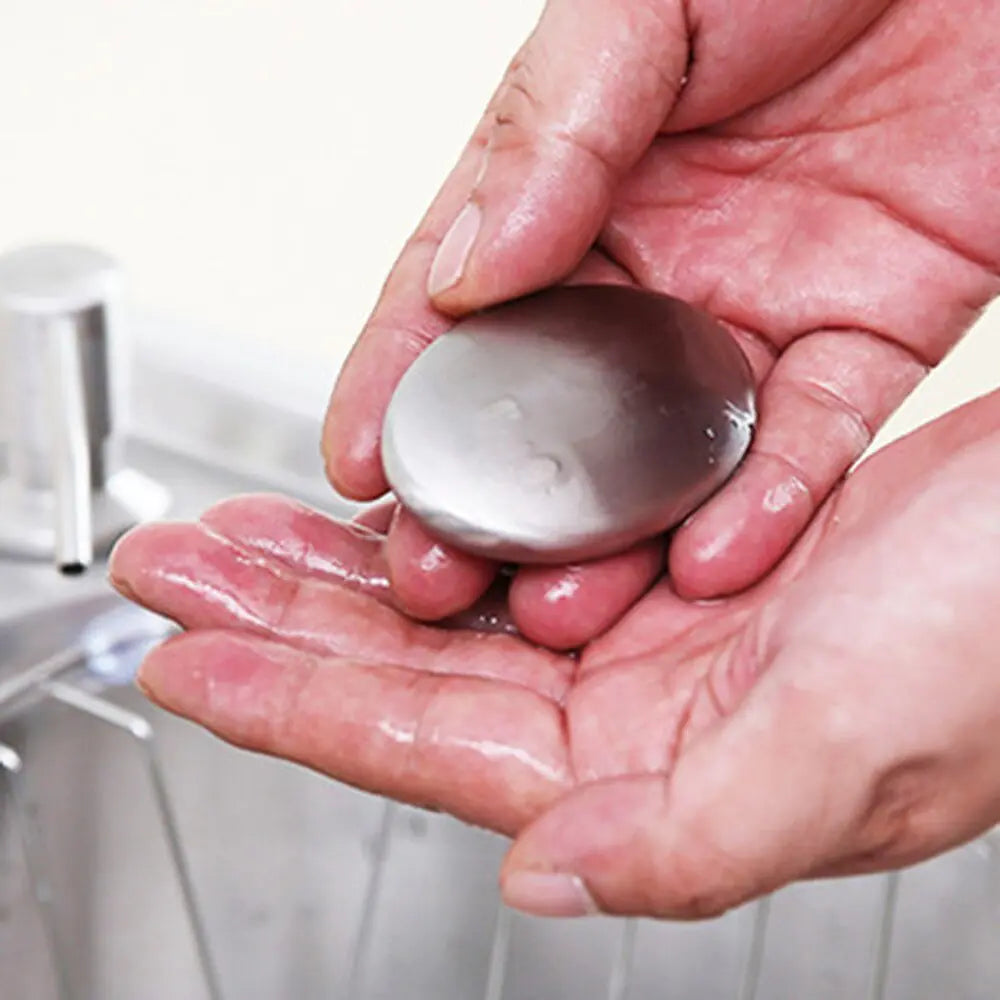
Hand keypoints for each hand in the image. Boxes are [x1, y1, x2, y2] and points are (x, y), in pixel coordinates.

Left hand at [111, 388, 999, 918]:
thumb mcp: (860, 742)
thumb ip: (701, 835)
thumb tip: (546, 875)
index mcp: (660, 768)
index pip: (424, 745)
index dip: (290, 705)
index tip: (185, 663)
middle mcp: (638, 705)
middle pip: (410, 666)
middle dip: (281, 618)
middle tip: (179, 570)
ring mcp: (652, 628)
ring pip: (453, 601)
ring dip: (343, 564)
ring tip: (245, 533)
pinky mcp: (676, 555)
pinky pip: (522, 542)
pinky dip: (445, 519)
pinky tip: (391, 503)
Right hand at [321, 0, 999, 644]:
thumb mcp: (647, 0)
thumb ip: (551, 132)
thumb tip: (465, 271)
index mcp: (576, 182)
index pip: (460, 298)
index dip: (399, 382)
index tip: (356, 463)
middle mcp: (654, 265)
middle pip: (552, 404)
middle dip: (492, 497)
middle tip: (439, 571)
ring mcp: (754, 314)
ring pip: (667, 453)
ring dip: (616, 536)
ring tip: (562, 602)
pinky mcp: (863, 342)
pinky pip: (809, 444)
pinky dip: (765, 506)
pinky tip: (710, 558)